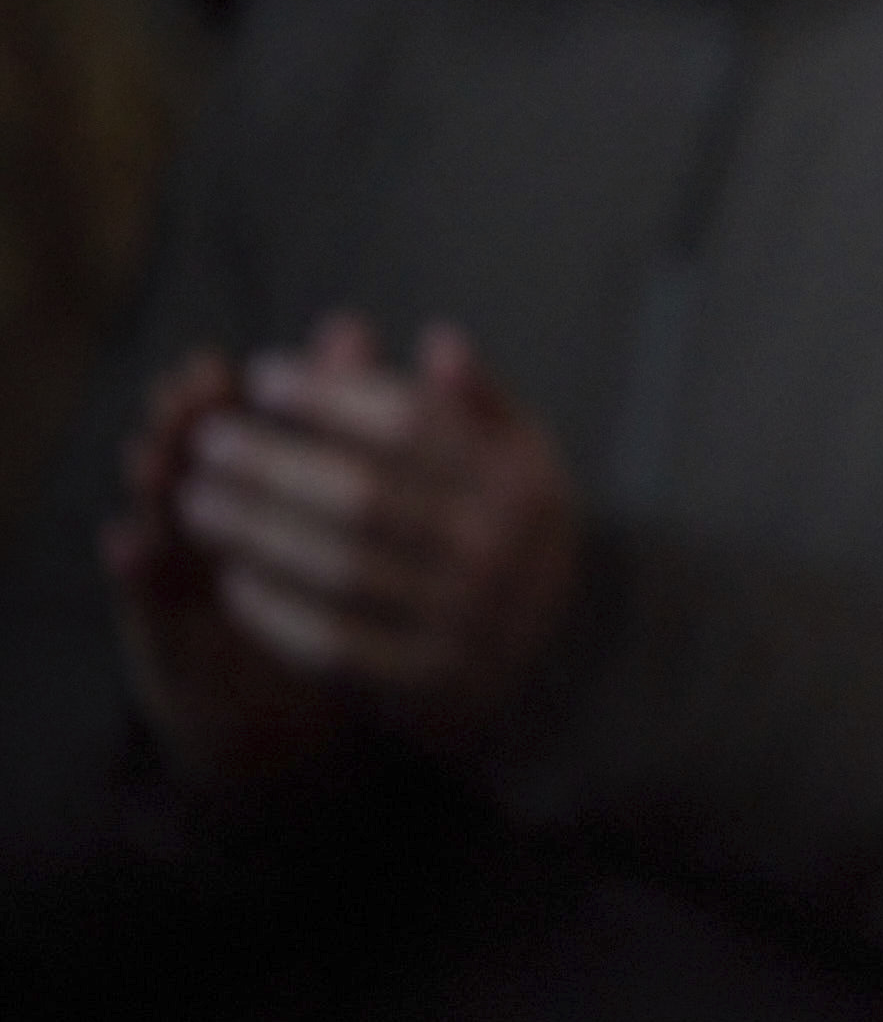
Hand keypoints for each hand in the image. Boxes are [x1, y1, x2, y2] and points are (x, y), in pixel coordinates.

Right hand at [106, 350, 347, 787]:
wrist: (290, 722)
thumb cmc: (328, 601)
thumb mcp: (347, 518)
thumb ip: (349, 425)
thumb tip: (353, 330)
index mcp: (250, 500)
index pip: (227, 437)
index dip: (221, 401)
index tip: (220, 364)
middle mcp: (206, 537)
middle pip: (185, 470)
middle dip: (184, 431)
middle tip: (182, 393)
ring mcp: (181, 591)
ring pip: (160, 526)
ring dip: (152, 488)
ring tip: (147, 452)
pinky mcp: (167, 647)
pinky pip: (151, 606)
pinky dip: (136, 573)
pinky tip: (124, 542)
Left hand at [171, 313, 579, 748]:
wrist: (548, 654)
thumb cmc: (508, 529)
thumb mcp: (520, 456)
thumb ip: (479, 400)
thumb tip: (438, 341)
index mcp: (520, 480)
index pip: (410, 426)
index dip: (328, 396)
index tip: (261, 377)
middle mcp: (496, 550)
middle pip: (362, 496)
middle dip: (272, 463)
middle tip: (208, 440)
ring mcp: (463, 620)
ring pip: (338, 570)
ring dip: (255, 533)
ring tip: (196, 501)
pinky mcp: (424, 680)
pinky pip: (333, 643)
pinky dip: (276, 611)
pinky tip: (233, 578)